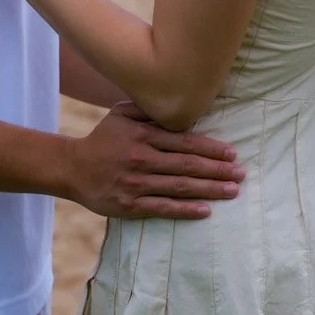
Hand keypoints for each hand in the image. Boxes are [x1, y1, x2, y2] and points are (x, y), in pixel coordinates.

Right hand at [62, 103, 243, 219]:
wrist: (73, 169)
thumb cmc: (103, 139)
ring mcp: (136, 184)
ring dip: (210, 189)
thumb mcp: (121, 115)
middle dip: (218, 170)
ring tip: (232, 190)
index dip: (211, 148)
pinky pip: (164, 208)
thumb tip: (178, 104)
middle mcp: (142, 158)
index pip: (184, 142)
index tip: (232, 153)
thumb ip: (148, 109)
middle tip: (241, 173)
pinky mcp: (131, 205)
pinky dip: (186, 209)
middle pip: (187, 165)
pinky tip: (206, 210)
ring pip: (180, 187)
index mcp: (142, 135)